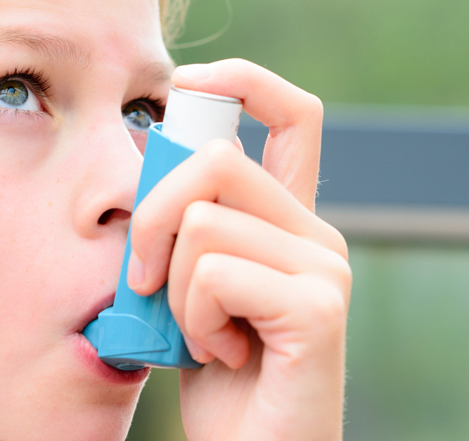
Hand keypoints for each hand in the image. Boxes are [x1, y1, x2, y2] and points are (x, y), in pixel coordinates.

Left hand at [127, 59, 349, 440]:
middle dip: (152, 214)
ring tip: (201, 335)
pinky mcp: (318, 309)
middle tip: (144, 282)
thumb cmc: (219, 388)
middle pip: (215, 156)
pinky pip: (213, 273)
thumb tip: (152, 160)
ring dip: (172, 288)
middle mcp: (317, 236)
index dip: (240, 79)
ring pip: (202, 221)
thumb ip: (186, 232)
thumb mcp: (189, 293)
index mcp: (289, 224)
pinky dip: (193, 320)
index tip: (183, 84)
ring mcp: (324, 270)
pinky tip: (222, 357)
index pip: (292, 113)